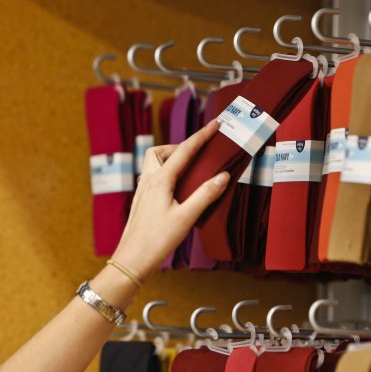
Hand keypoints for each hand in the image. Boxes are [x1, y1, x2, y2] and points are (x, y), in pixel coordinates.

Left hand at [111, 120, 229, 281]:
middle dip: (179, 146)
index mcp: (160, 181)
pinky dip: (165, 173)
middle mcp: (149, 181)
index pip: (184, 151)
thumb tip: (223, 176)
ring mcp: (142, 191)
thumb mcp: (187, 217)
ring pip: (153, 163)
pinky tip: (176, 188)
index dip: (201, 136)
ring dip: (170, 159)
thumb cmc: (157, 240)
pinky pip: (152, 177)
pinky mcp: (141, 201)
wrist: (131, 260)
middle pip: (160, 151)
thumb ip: (205, 195)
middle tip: (198, 154)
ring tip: (188, 171)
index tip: (215, 124)